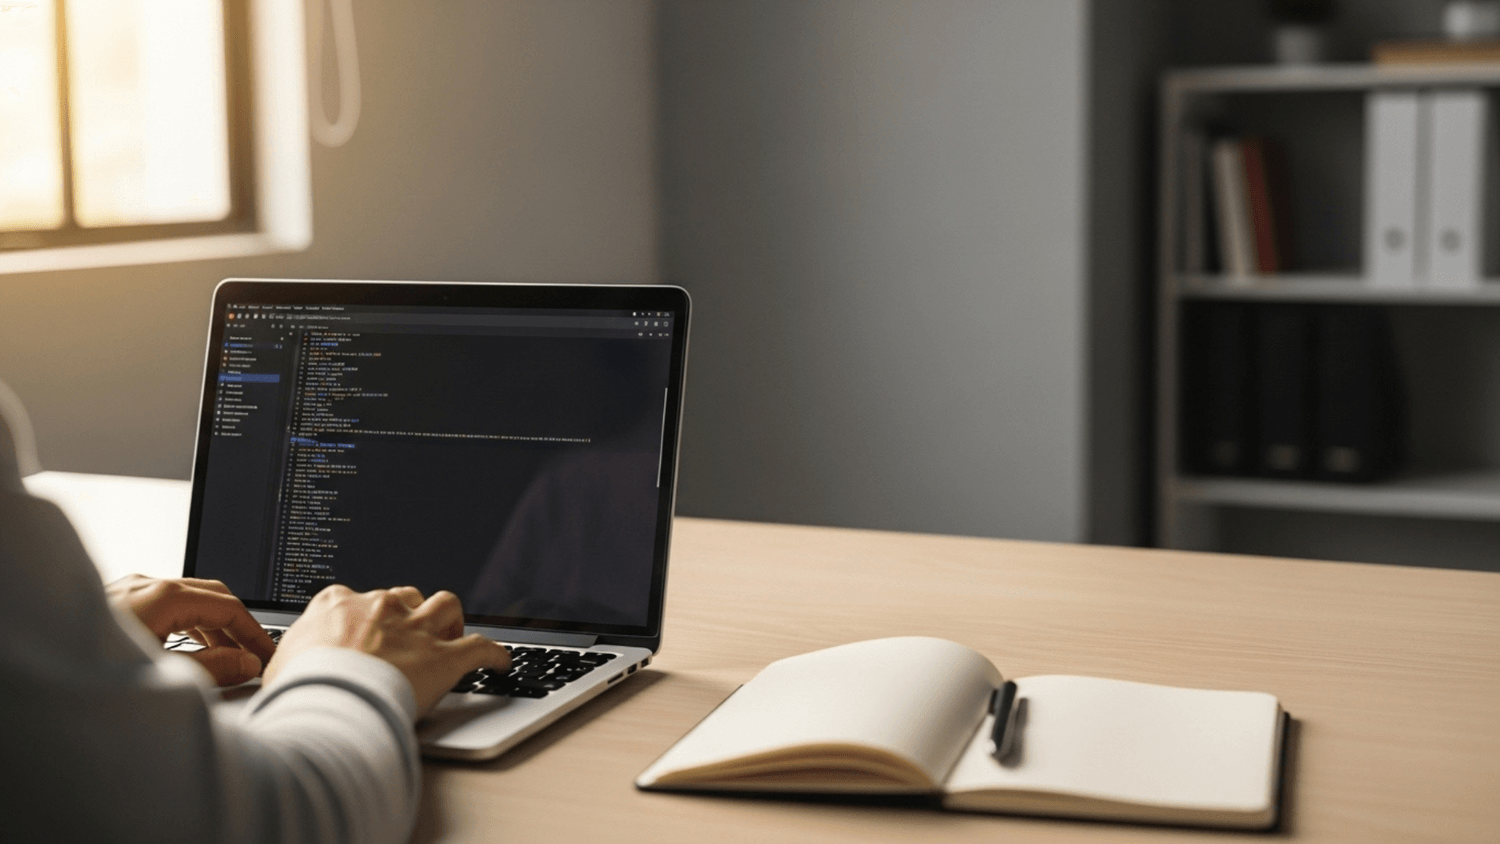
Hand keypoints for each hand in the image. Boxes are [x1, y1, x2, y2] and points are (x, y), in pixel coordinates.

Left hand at [106, 575, 276, 686]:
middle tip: (255, 655)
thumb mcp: (162, 673)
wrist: (34, 672)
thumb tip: (246, 662)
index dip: (255, 631)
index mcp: (162, 596)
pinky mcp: (113, 601)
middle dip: (237, 624)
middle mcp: (145, 585)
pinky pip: (164, 604)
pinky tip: (189, 647)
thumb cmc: (90, 669)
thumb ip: (212, 667)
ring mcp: (127, 590)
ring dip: (211, 625)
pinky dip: (187, 623)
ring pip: (187, 598)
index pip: (228, 605)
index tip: (269, 654)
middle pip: (211, 594)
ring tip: (227, 658)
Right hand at [264, 584, 510, 712]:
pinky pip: (481, 648)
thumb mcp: (280, 668)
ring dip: (451, 620)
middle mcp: (381, 608)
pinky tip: (501, 663)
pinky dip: (495, 655)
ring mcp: (415, 630)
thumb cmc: (298, 691)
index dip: (367, 615)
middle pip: (405, 596)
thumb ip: (292, 660)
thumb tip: (287, 672)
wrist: (327, 703)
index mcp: (338, 605)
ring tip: (452, 637)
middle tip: (411, 636)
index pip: (358, 598)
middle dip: (411, 613)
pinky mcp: (444, 658)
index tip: (369, 629)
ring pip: (446, 605)